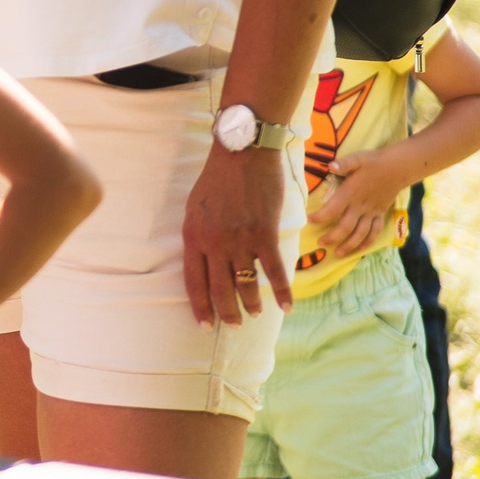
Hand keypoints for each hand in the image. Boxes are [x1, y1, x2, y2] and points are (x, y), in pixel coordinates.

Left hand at [183, 144, 291, 325]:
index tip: (204, 325)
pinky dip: (283, 292)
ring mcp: (240, 240)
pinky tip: (287, 306)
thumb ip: (199, 235)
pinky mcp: (264, 234)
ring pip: (246, 284)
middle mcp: (214, 243)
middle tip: (234, 326)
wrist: (242, 153)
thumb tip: (204, 260)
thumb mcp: (195, 208)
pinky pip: (275, 272)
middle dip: (227, 313)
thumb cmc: (217, 178)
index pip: (193, 282)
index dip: (200, 307)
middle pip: (220, 289)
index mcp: (193, 236)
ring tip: (255, 314)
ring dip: (252, 304)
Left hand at [313, 148, 407, 254]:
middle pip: (345, 227)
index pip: (333, 209)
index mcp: (351, 193)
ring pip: (360, 233)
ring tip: (337, 253)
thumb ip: (343, 164)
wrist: (397, 168)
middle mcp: (360, 206)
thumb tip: (330, 166)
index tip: (309, 221)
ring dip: (349, 245)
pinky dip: (368, 241)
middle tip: (320, 243)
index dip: (320, 217)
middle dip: (332, 237)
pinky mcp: (380, 214)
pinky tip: (360, 249)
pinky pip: (375, 231)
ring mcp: (371, 212)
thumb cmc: (373, 162)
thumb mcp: (357, 159)